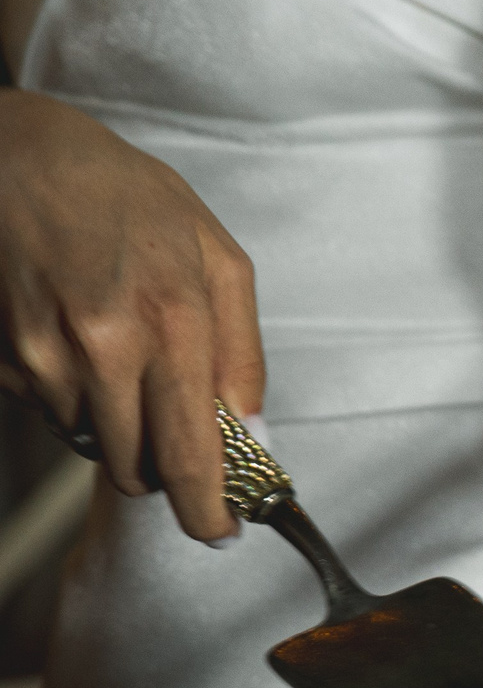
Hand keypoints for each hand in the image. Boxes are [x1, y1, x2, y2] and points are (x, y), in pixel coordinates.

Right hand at [0, 87, 262, 543]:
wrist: (25, 155)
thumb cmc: (130, 200)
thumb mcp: (219, 260)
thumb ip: (243, 356)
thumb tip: (252, 436)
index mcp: (174, 321)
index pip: (192, 452)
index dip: (206, 509)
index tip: (218, 532)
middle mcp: (106, 346)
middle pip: (137, 467)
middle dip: (161, 467)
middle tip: (170, 430)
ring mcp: (46, 353)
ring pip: (91, 443)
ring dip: (115, 425)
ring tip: (120, 354)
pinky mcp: (7, 354)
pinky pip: (47, 410)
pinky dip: (70, 394)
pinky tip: (75, 336)